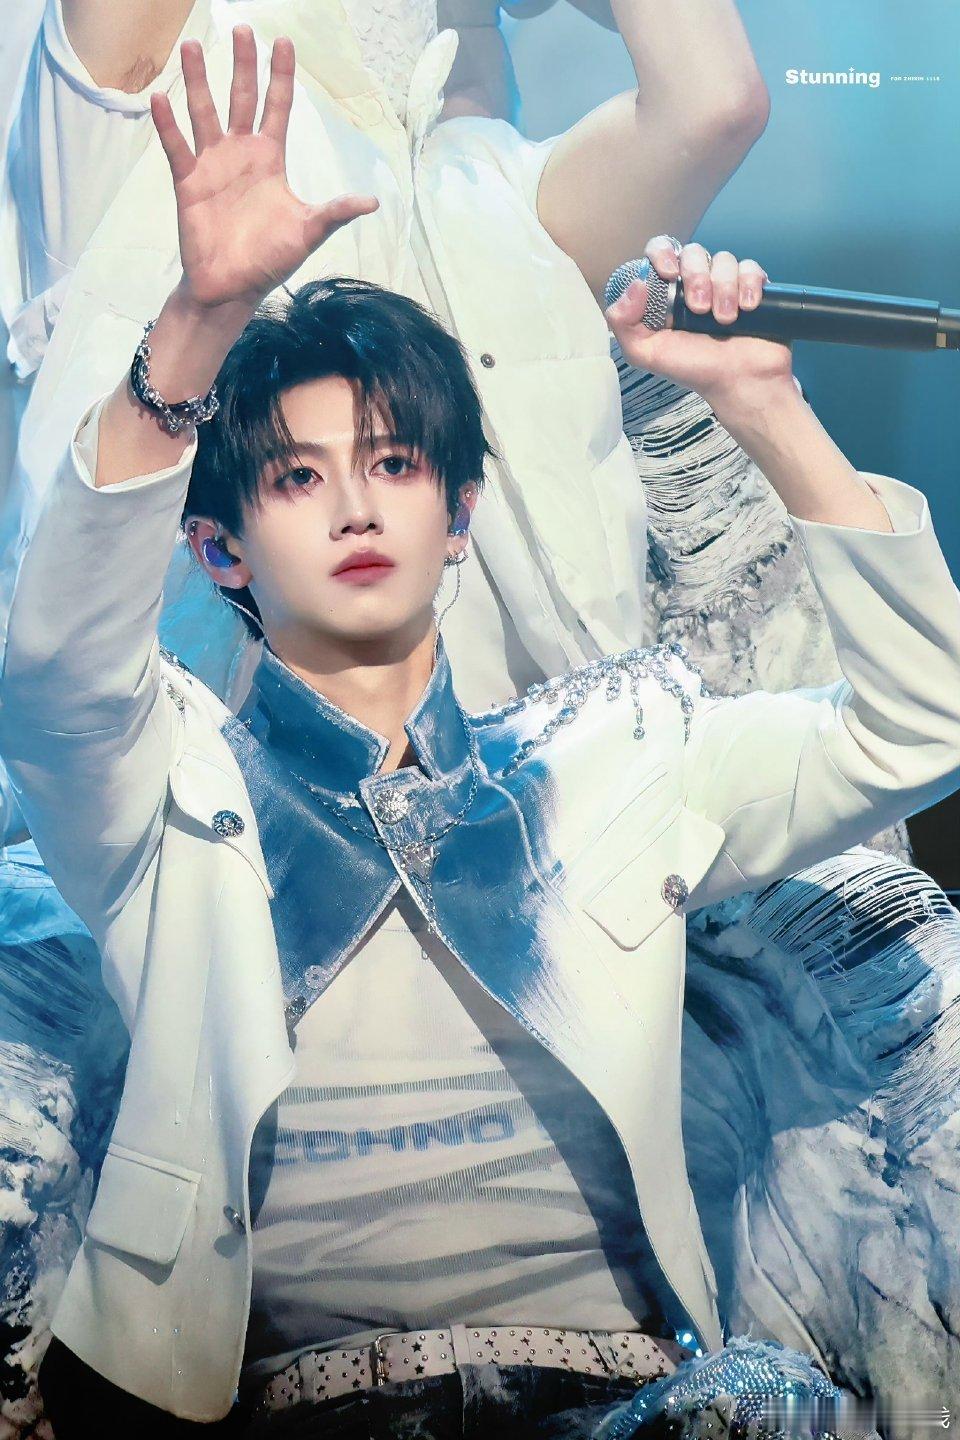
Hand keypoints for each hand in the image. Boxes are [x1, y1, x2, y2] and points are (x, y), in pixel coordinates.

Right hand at [151, 26, 378, 310]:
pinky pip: (176, 146)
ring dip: (197, 81)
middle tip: (240, 28)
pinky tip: (159, 98)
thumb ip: (334, 212)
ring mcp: (212, 165)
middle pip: (241, 98)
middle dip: (241, 64)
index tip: (282, 42)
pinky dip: (167, 124)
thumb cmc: (270, 260)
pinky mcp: (188, 182)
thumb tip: (372, 202)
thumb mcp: (308, 233)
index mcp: (270, 159)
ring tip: (190, 46)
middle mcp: (240, 154)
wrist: (233, 288)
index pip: (277, 107)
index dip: (280, 76)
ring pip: (203, 112)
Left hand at [605, 236, 793, 410]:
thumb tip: (635, 283)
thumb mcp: (646, 353)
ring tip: (725, 320)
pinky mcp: (752, 287)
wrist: (737, 381)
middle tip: (699, 309)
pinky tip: (747, 308)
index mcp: (667, 293)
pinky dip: (749, 284)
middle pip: (693, 252)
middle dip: (696, 277)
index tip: (669, 274)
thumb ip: (623, 323)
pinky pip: (750, 268)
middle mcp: (696, 283)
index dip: (662, 254)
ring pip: (724, 260)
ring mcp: (725, 284)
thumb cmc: (694, 368)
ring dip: (724, 288)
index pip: (660, 251)